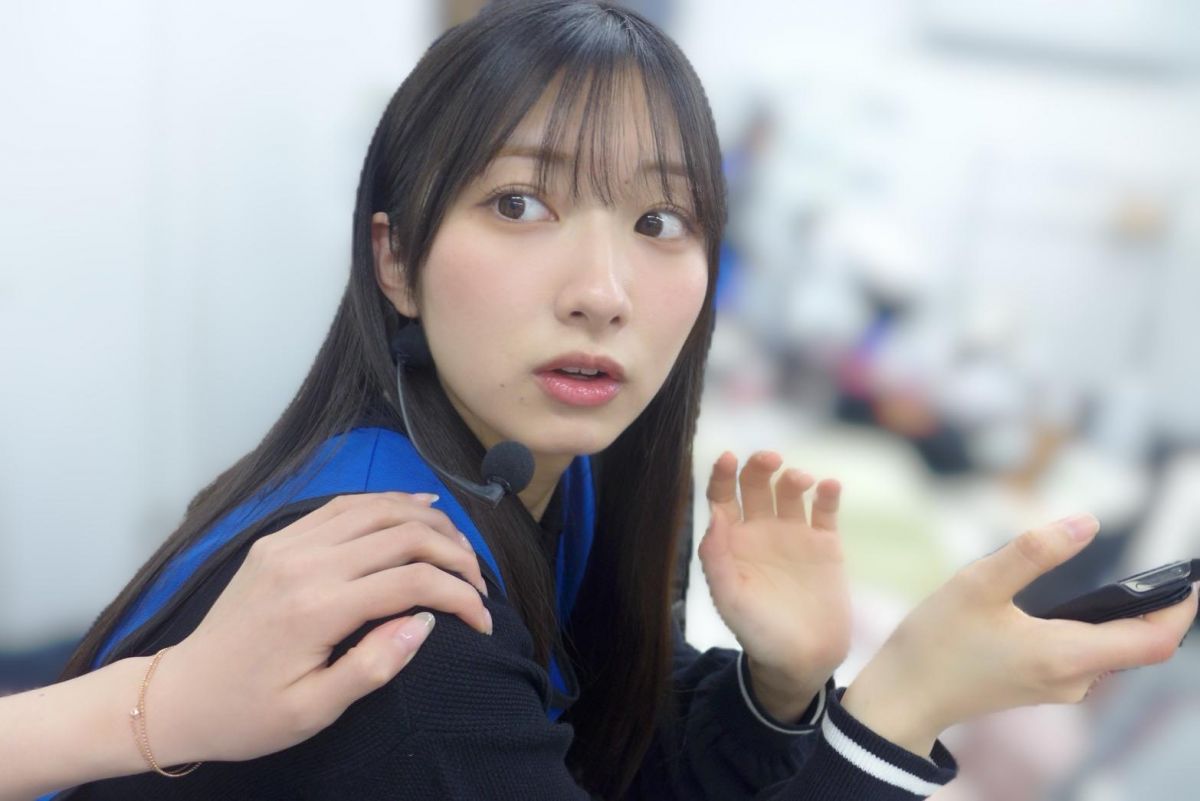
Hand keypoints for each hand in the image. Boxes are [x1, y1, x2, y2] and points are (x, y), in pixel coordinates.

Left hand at [145, 492, 492, 763]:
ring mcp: (288, 544)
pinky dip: (387, 503)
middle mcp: (305, 563)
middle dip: (455, 555)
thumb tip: (425, 623)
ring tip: (460, 545)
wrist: (180, 696)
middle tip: (479, 584)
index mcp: (316, 608)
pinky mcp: (277, 540)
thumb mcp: (313, 711)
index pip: (412, 582)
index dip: (461, 596)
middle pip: (403, 535)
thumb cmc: (248, 715)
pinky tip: (415, 507)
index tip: (483, 622)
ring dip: (427, 521)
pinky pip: (343, 506)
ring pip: (377, 508)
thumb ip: (374, 666)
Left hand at [699, 451, 849, 718]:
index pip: (723, 496)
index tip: (728, 457)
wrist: (801, 661)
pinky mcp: (825, 545)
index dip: (723, 474)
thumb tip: (714, 516)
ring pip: (791, 491)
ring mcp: (794, 535)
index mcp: (732, 540)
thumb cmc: (758, 633)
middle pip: (757, 484)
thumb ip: (717, 559)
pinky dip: (828, 494)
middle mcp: (761, 531)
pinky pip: (825, 510)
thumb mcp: (730, 600)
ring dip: (794, 477)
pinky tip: (829, 486)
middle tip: (769, 459)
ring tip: (800, 480)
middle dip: (759, 466)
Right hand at [843, 515, 1198, 754]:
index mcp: (1066, 655)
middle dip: (1156, 608)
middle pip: (1139, 646)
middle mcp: (1073, 679)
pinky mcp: (1040, 685)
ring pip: (1111, 651)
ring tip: (1126, 584)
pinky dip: (1096, 630)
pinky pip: (1087, 657)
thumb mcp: (977, 584)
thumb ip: (1033, 552)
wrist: (904, 696)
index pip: (1154, 640)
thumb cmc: (936, 644)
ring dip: (1123, 618)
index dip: (1180, 608)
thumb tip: (1087, 522)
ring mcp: (1058, 686)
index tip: (1190, 577)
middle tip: (1167, 569)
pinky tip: (1077, 608)